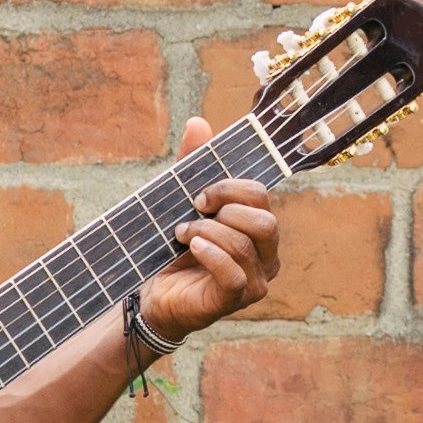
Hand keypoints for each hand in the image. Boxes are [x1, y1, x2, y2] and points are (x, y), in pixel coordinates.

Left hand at [134, 122, 280, 351]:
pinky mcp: (237, 300)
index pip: (260, 196)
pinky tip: (192, 248)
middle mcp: (267, 255)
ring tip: (182, 235)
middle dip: (224, 209)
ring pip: (245, 244)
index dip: (230, 188)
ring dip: (206, 232)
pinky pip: (235, 274)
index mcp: (259, 228)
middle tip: (193, 212)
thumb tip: (198, 122)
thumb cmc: (176, 248)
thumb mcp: (183, 202)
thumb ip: (193, 165)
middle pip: (264, 221)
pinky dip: (211, 255)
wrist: (155, 293)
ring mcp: (257, 281)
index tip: (199, 195)